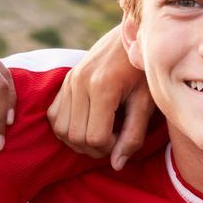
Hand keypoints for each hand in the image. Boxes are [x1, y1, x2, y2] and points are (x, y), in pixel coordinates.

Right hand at [46, 26, 154, 170]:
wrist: (133, 37)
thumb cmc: (145, 71)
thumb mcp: (147, 103)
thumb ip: (133, 135)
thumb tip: (116, 165)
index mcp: (103, 86)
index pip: (94, 138)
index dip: (109, 148)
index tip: (123, 137)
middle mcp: (80, 83)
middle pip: (76, 137)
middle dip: (94, 148)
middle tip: (114, 138)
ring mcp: (69, 81)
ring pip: (62, 130)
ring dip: (79, 140)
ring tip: (101, 131)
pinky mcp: (64, 81)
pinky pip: (55, 116)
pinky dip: (68, 127)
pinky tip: (87, 123)